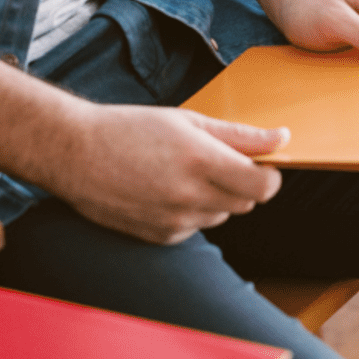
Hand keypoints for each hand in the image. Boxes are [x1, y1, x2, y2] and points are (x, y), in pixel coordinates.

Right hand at [49, 103, 288, 244]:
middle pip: (246, 202)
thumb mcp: (188, 121)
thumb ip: (240, 135)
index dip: (270, 175)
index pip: (264, 186)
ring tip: (181, 172)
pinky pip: (195, 226)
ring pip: (221, 214)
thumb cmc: (129, 129)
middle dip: (242, 182)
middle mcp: (190, 195)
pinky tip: (163, 189)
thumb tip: (282, 138)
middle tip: (214, 160)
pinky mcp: (161, 237)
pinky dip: (190, 210)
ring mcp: (175, 220)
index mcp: (200, 160)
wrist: (76, 154)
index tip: (262, 164)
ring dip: (215, 196)